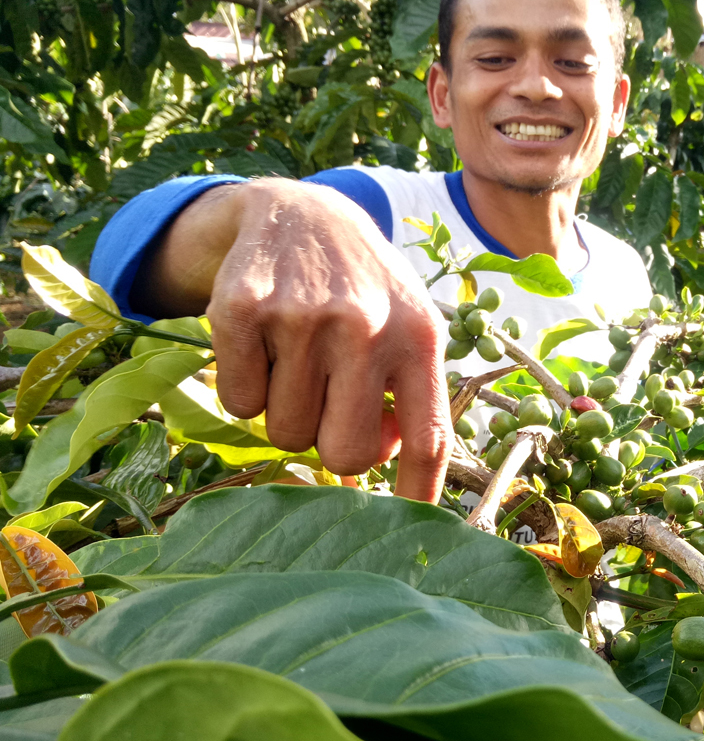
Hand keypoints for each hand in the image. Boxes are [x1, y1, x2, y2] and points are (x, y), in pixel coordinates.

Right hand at [140, 178, 450, 500]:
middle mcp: (366, 326)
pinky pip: (239, 404)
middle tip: (329, 404)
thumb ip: (412, 395)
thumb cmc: (365, 289)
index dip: (418, 494)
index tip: (411, 527)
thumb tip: (395, 475)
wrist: (301, 212)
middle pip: (344, 454)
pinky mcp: (241, 309)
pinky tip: (265, 345)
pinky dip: (246, 387)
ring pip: (285, 433)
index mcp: (420, 338)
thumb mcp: (410, 326)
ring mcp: (302, 316)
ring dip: (287, 411)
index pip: (427, 438)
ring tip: (299, 360)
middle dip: (332, 444)